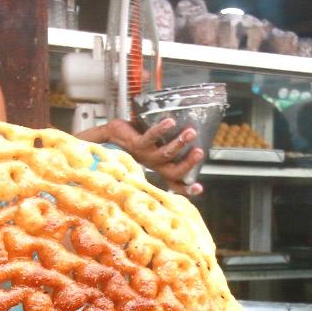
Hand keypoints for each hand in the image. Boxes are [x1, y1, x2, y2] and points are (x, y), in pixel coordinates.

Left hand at [78, 118, 205, 195]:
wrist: (112, 135)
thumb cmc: (138, 139)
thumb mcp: (156, 146)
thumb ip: (170, 143)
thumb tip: (194, 130)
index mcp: (160, 167)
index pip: (175, 182)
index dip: (187, 189)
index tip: (200, 188)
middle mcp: (153, 165)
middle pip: (173, 172)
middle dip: (188, 164)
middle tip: (200, 152)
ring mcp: (145, 156)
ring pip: (165, 154)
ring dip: (179, 143)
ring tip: (191, 132)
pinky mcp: (136, 144)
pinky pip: (151, 137)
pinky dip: (161, 129)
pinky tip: (170, 121)